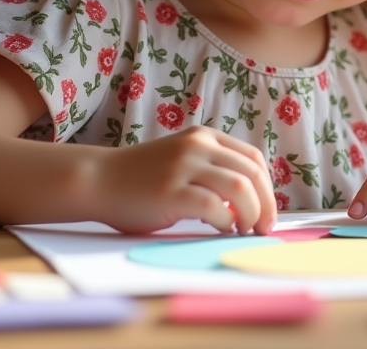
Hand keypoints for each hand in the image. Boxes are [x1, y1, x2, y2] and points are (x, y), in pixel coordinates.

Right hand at [93, 126, 275, 234]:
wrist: (98, 179)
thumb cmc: (142, 179)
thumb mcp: (183, 160)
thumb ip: (213, 171)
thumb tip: (252, 202)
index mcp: (204, 136)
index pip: (254, 159)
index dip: (268, 188)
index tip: (267, 211)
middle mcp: (197, 145)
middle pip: (252, 174)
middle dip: (266, 205)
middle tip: (263, 228)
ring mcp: (183, 166)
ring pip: (240, 188)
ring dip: (251, 215)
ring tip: (244, 230)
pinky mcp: (170, 191)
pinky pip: (214, 207)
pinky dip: (226, 222)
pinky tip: (221, 228)